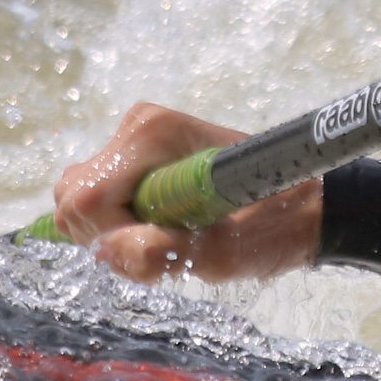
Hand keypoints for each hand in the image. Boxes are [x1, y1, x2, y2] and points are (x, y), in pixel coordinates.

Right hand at [51, 102, 320, 283]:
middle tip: (166, 245)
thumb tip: (104, 251)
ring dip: (116, 231)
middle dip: (108, 234)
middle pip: (72, 196)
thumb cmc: (272, 227)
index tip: (158, 247)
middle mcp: (137, 126)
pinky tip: (168, 225)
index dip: (110, 237)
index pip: (84, 199)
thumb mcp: (220, 254)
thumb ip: (157, 255)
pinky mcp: (138, 154)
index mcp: (151, 135)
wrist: (307, 205)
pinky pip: (100, 198)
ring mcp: (135, 137)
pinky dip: (123, 222)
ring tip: (172, 236)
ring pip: (80, 200)